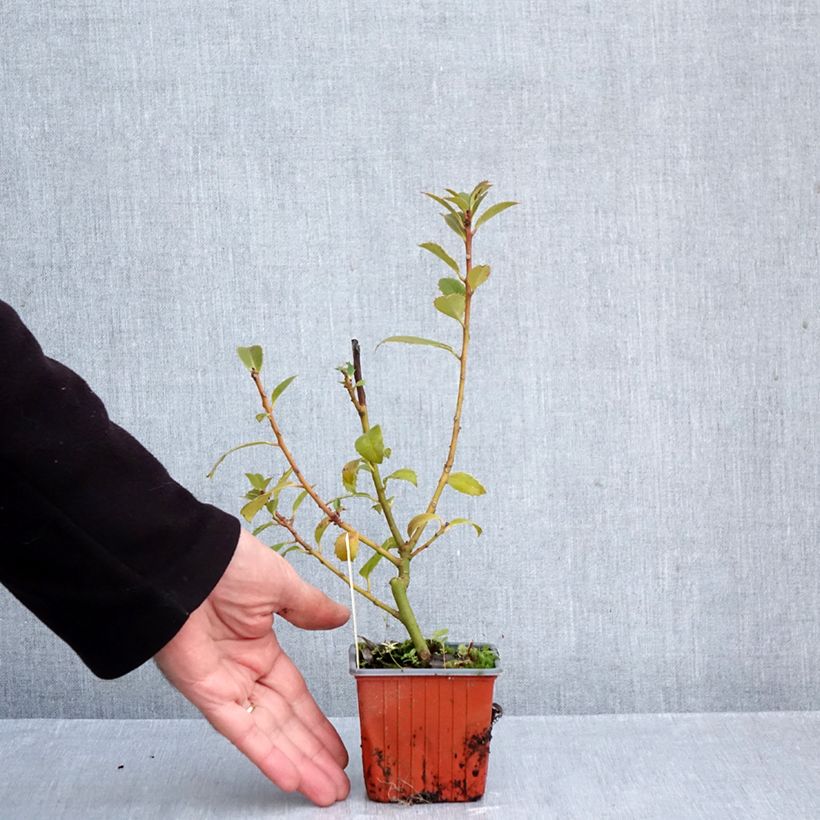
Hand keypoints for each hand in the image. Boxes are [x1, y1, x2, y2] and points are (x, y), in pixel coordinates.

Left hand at [155, 528, 350, 806]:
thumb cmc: (228, 563)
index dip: (317, 723)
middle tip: (338, 784)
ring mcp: (223, 685)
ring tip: (325, 791)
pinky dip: (264, 754)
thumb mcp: (281, 585)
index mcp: (259, 647)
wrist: (184, 557)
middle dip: (312, 753)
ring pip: (267, 733)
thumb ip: (310, 608)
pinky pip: (239, 729)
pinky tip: (290, 777)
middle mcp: (242, 672)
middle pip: (284, 722)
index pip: (294, 695)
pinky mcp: (204, 692)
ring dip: (297, 763)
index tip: (337, 747)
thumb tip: (341, 616)